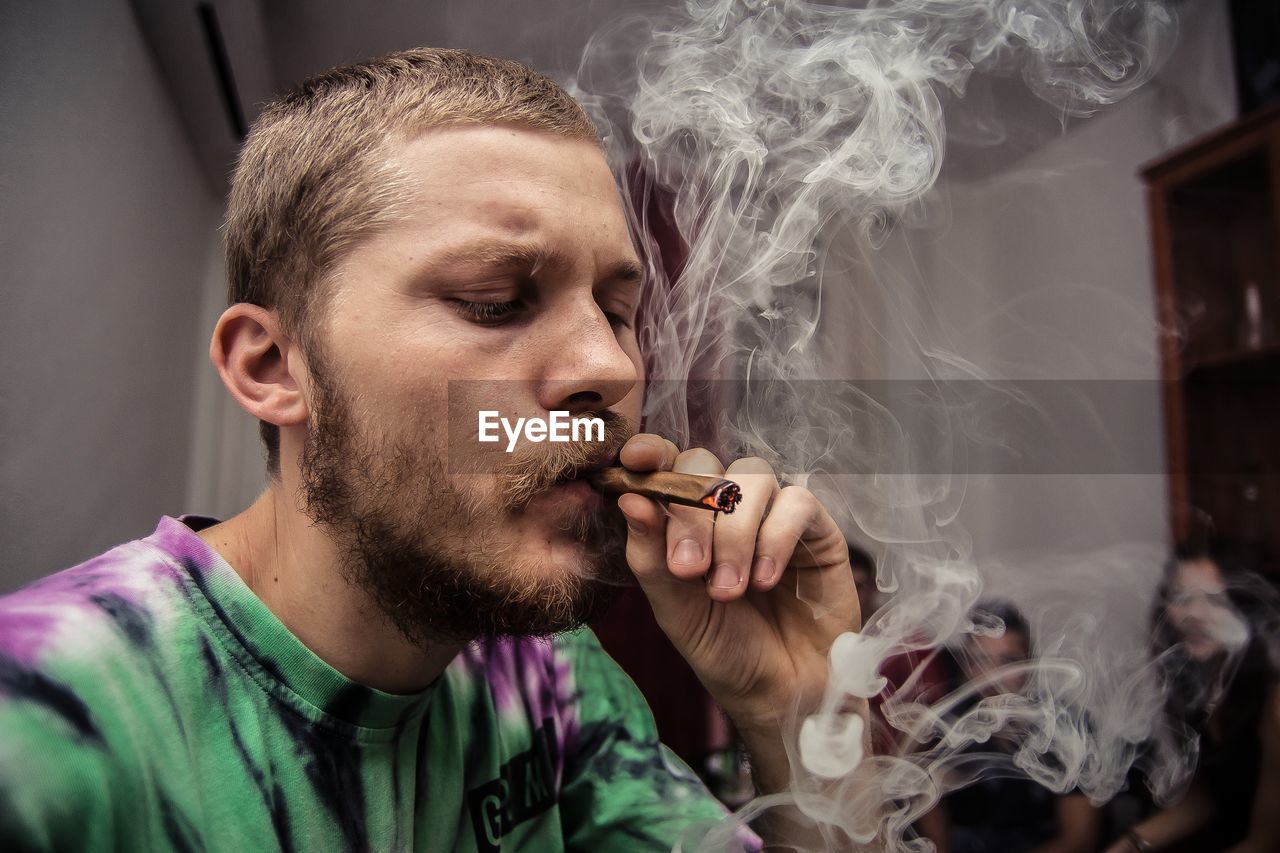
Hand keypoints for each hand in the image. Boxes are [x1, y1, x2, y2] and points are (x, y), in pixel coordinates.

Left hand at [613, 434, 859, 745]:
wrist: (781, 695)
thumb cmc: (725, 650)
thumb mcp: (675, 609)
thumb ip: (650, 556)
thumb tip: (630, 499)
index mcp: (688, 519)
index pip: (669, 465)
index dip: (653, 453)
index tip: (636, 460)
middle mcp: (730, 508)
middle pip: (707, 466)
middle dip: (692, 514)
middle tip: (688, 570)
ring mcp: (774, 515)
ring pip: (752, 477)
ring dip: (734, 534)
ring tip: (729, 590)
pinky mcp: (817, 530)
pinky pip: (796, 503)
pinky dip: (775, 538)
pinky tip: (765, 580)